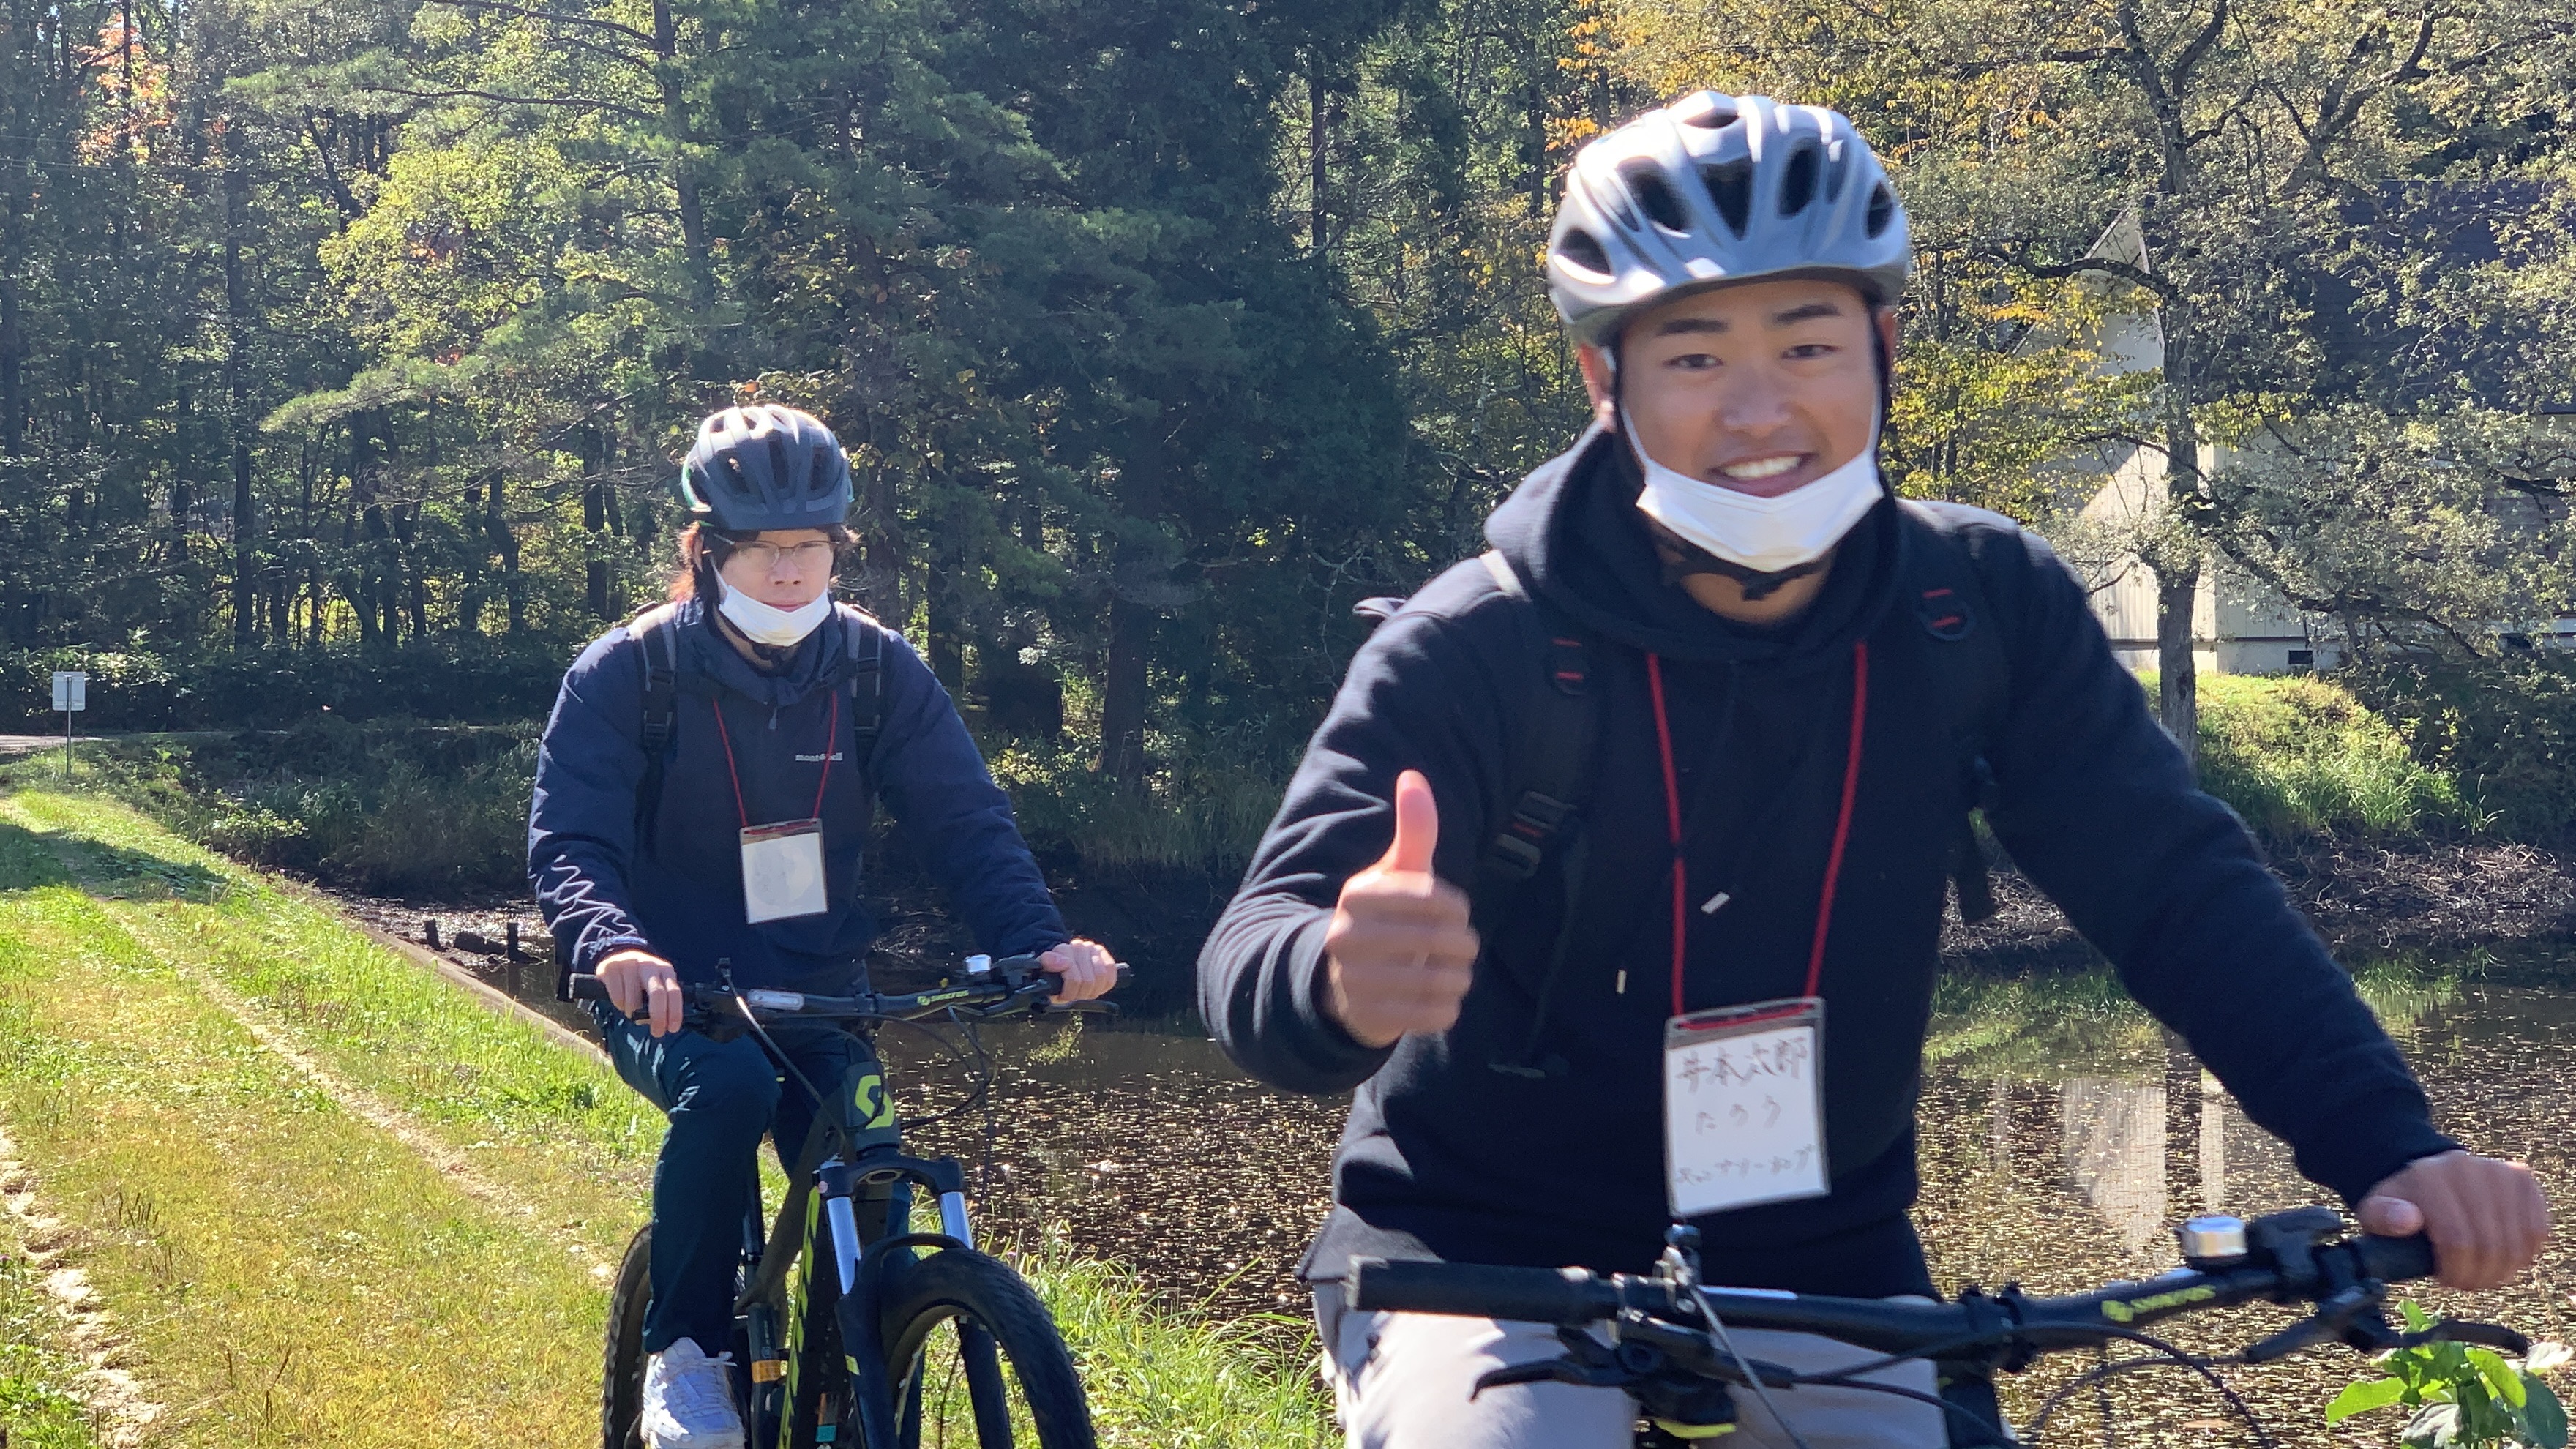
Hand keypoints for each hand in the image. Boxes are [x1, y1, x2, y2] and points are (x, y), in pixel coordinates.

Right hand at [596, 948, 682, 1037]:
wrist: (618, 955)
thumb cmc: (641, 977)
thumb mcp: (657, 982)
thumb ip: (663, 998)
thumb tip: (665, 1023)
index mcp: (664, 969)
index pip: (674, 991)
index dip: (675, 1012)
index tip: (672, 1029)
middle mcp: (648, 965)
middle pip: (658, 993)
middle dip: (658, 1017)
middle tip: (657, 1033)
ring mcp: (629, 965)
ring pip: (633, 1001)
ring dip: (633, 1013)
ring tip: (631, 1011)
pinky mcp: (611, 968)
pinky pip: (617, 997)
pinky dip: (619, 1005)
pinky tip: (620, 1001)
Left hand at [1040, 938, 1116, 1002]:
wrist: (1059, 969)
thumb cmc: (1052, 974)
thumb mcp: (1042, 973)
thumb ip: (1048, 963)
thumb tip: (1065, 963)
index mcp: (1063, 950)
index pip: (1074, 978)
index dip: (1070, 992)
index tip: (1063, 996)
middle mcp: (1079, 946)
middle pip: (1089, 980)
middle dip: (1081, 993)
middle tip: (1074, 995)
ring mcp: (1093, 949)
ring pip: (1101, 976)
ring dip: (1093, 990)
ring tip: (1084, 992)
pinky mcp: (1104, 954)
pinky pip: (1111, 971)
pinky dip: (1105, 983)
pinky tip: (1095, 986)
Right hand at [1322, 769, 1479, 1049]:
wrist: (1342, 981)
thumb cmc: (1385, 916)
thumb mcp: (1396, 872)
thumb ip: (1413, 831)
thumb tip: (1413, 776)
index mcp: (1357, 895)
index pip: (1434, 896)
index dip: (1457, 905)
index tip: (1455, 911)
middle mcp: (1347, 938)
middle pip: (1441, 939)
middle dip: (1463, 943)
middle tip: (1460, 945)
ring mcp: (1355, 982)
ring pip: (1442, 979)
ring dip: (1459, 976)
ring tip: (1452, 971)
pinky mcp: (1370, 1019)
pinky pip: (1436, 1015)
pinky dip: (1448, 1007)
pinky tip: (1439, 997)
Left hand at [2358, 1150, 2550, 1290]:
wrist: (2427, 1176)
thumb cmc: (2401, 1203)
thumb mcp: (2375, 1212)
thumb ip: (2382, 1218)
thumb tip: (2407, 1221)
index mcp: (2429, 1178)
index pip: (2457, 1241)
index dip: (2457, 1272)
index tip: (2447, 1280)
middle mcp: (2467, 1168)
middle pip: (2490, 1245)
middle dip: (2480, 1276)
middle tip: (2468, 1282)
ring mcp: (2499, 1171)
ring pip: (2517, 1242)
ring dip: (2503, 1269)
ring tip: (2484, 1273)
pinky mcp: (2523, 1179)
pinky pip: (2537, 1229)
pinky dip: (2524, 1252)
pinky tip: (2504, 1256)